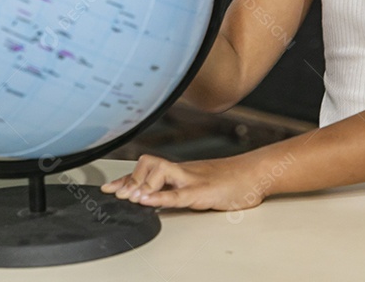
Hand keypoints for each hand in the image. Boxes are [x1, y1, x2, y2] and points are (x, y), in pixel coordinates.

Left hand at [100, 154, 263, 210]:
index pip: (147, 169)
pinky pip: (177, 193)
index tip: (109, 187)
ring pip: (159, 172)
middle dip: (129, 179)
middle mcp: (183, 171)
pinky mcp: (203, 192)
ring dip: (141, 184)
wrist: (256, 174)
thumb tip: (164, 197)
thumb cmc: (232, 181)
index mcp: (180, 171)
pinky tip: (147, 200)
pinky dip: (159, 197)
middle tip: (114, 192)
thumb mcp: (201, 185)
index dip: (126, 177)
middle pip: (148, 164)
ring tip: (129, 196)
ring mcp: (192, 179)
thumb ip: (182, 189)